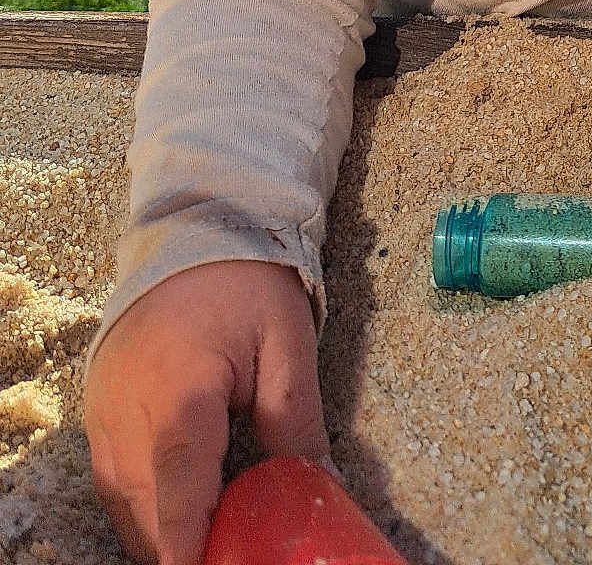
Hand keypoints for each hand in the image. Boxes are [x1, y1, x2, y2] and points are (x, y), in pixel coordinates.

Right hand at [84, 260, 328, 564]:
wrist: (194, 228)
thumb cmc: (245, 281)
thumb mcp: (287, 344)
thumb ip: (297, 422)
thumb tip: (323, 486)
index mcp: (182, 399)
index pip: (179, 495)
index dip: (189, 547)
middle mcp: (129, 415)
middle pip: (149, 514)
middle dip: (185, 545)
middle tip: (232, 549)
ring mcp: (105, 416)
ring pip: (126, 505)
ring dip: (163, 529)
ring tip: (213, 535)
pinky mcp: (98, 411)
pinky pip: (114, 481)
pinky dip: (144, 503)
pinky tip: (180, 505)